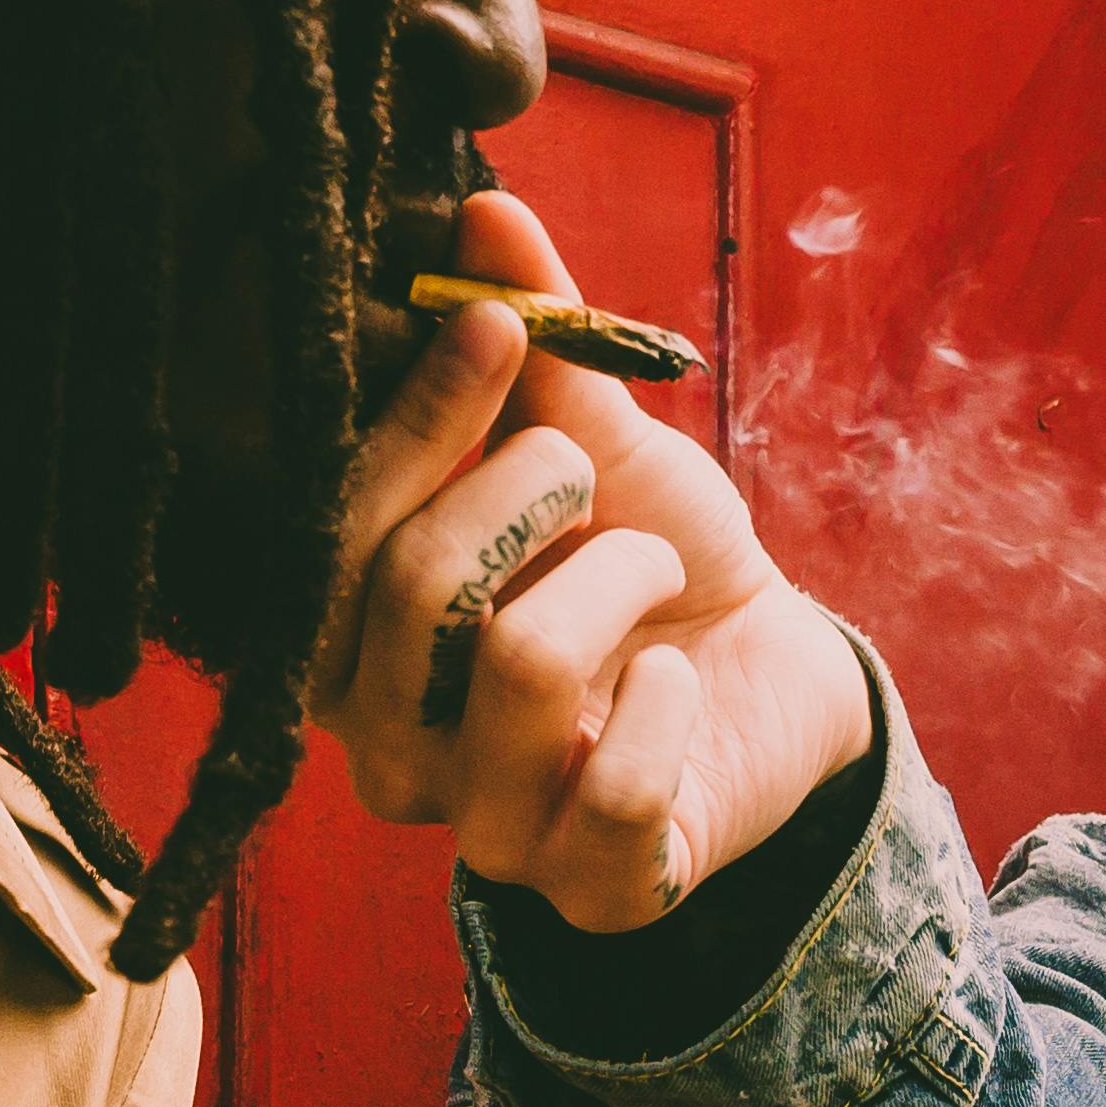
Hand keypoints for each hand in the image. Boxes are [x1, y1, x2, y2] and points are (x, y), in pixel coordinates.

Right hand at [309, 188, 873, 932]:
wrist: (775, 677)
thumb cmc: (649, 562)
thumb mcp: (594, 441)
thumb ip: (532, 340)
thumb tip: (485, 212)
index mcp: (351, 648)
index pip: (330, 539)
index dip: (411, 427)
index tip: (496, 328)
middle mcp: (389, 756)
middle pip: (409, 596)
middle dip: (527, 493)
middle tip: (588, 476)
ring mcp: (486, 838)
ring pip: (517, 670)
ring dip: (617, 578)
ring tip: (654, 573)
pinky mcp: (594, 894)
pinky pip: (614, 789)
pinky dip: (667, 706)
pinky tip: (678, 687)